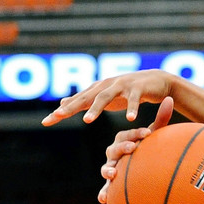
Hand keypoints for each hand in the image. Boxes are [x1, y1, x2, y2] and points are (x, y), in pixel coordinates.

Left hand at [41, 69, 172, 125]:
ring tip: (87, 120)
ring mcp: (122, 85)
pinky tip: (130, 119)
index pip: (76, 101)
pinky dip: (132, 108)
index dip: (62, 111)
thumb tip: (62, 102)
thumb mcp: (105, 96)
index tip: (46, 122)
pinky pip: (134, 100)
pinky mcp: (138, 88)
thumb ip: (84, 100)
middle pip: (86, 97)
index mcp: (97, 89)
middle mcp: (106, 85)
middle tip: (58, 116)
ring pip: (105, 97)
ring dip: (96, 108)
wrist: (157, 81)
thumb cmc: (128, 92)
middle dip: (71, 107)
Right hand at [97, 97, 173, 203]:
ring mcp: (112, 168)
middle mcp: (115, 153)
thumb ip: (161, 118)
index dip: (136, 133)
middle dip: (122, 148)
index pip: (128, 134)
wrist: (141, 167)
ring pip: (107, 168)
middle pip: (114, 149)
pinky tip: (103, 199)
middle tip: (132, 147)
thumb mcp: (156, 135)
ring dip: (108, 170)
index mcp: (124, 140)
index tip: (147, 133)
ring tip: (113, 174)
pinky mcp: (112, 184)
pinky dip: (104, 193)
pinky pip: (106, 189)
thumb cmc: (148, 148)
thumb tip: (170, 97)